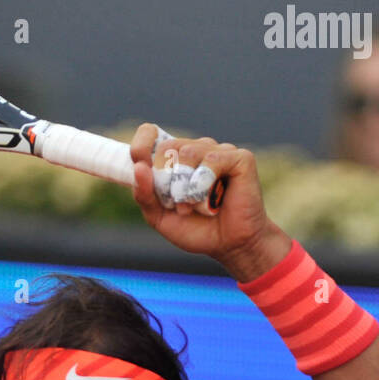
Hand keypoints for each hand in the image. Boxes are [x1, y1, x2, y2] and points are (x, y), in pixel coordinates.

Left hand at [130, 124, 291, 279]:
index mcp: (175, 159)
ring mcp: (219, 151)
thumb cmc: (196, 229)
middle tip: (176, 204)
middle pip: (167, 147)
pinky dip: (205, 184)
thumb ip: (144, 194)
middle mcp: (197, 149)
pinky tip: (213, 201)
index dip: (141, 145)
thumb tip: (138, 167)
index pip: (151, 134)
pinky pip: (212, 160)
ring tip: (193, 207)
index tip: (139, 165)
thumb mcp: (159, 217)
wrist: (229, 246)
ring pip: (188, 152)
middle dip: (165, 181)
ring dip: (184, 187)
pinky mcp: (240, 158)